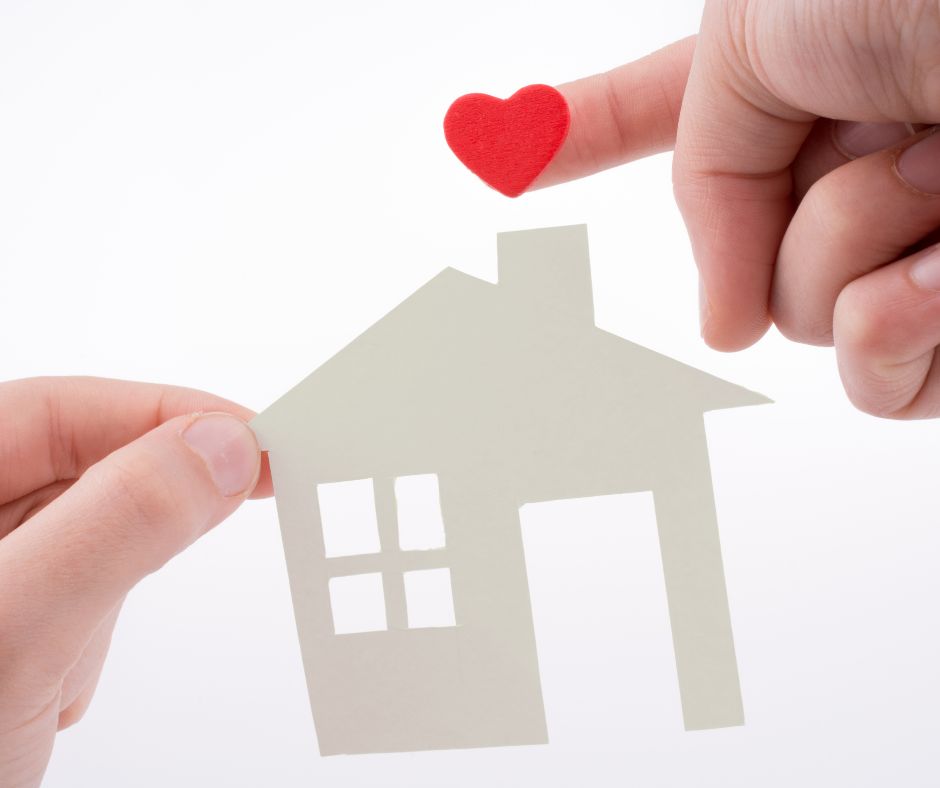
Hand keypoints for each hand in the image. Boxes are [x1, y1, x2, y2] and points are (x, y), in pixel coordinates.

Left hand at [0, 377, 270, 787]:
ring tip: (64, 663)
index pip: (58, 410)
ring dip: (107, 590)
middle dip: (140, 510)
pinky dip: (90, 630)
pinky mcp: (8, 624)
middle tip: (230, 508)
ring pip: (85, 535)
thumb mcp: (18, 631)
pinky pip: (77, 592)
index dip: (162, 412)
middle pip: (77, 468)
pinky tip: (53, 685)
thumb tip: (221, 447)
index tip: (251, 438)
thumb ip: (118, 527)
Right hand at [532, 1, 939, 417]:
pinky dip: (892, 331)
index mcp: (795, 79)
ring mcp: (906, 240)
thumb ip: (697, 172)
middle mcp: (852, 158)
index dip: (580, 137)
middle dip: (776, 222)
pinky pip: (880, 390)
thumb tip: (727, 324)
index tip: (501, 158)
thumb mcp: (752, 37)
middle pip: (738, 257)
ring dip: (846, 254)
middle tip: (885, 137)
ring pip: (801, 326)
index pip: (659, 121)